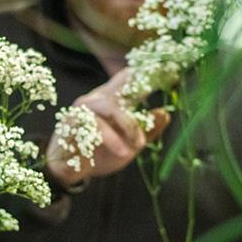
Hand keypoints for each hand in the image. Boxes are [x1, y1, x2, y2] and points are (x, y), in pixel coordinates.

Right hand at [46, 68, 169, 189]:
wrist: (69, 172)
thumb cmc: (100, 154)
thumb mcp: (130, 145)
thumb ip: (146, 131)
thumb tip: (166, 112)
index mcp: (112, 100)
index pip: (129, 80)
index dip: (147, 73)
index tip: (171, 70)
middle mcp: (98, 99)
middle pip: (121, 85)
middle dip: (140, 88)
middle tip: (159, 90)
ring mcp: (83, 108)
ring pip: (110, 107)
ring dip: (127, 126)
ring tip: (138, 145)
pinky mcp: (72, 122)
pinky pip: (95, 125)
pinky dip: (111, 139)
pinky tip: (122, 152)